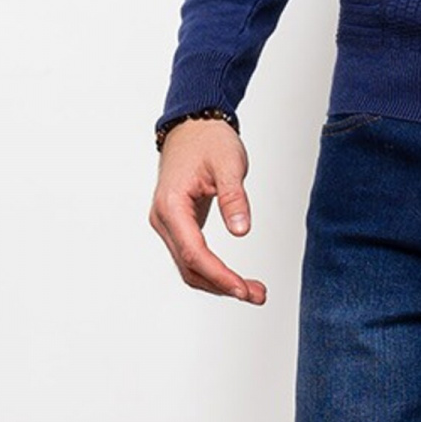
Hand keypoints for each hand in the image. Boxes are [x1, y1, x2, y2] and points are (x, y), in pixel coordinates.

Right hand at [150, 118, 267, 301]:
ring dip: (218, 283)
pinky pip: (191, 256)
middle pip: (189, 266)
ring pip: (189, 266)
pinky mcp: (178, 225)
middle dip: (223, 285)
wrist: (192, 126)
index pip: (193, 252)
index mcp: (171, 205)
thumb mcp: (229, 164)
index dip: (218, 274)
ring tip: (252, 291)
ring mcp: (167, 223)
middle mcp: (163, 218)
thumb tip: (241, 231)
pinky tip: (235, 278)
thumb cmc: (208, 141)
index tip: (242, 289)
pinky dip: (212, 271)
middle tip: (257, 295)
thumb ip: (234, 198)